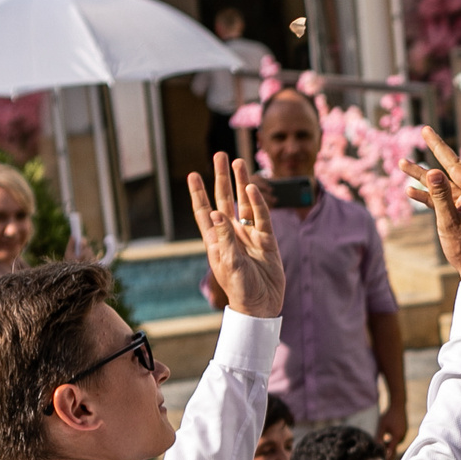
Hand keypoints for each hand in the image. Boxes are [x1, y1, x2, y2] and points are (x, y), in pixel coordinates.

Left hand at [190, 154, 284, 318]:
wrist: (262, 304)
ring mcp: (249, 235)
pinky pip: (262, 217)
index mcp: (216, 240)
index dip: (198, 193)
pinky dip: (258, 202)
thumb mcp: (229, 264)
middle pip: (225, 199)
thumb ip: (224, 238)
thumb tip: (215, 212)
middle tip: (219, 155)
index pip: (204, 211)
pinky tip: (253, 188)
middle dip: (222, 178)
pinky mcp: (267, 240)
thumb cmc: (240, 289)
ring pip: (244, 202)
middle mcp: (231, 233)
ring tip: (239, 162)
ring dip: (241, 183)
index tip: (193, 175)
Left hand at [377, 401, 407, 449]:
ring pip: (396, 442)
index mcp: (396, 437)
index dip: (387, 456)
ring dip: (390, 443)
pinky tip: (387, 435)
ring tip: (382, 442)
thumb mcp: (381, 426)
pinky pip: (398, 437)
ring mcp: (404, 433)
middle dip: (387, 449)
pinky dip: (393, 439)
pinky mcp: (404, 430)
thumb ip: (379, 437)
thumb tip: (376, 446)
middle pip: (394, 447)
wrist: (398, 405)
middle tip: (379, 451)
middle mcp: (402, 436)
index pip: (391, 451)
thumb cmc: (389, 415)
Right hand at [399, 115, 460, 285]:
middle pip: (455, 166)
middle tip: (423, 129)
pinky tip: (409, 191)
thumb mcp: (449, 223)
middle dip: (436, 149)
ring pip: (447, 184)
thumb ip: (439, 197)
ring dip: (424, 176)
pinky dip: (431, 196)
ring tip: (400, 163)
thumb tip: (432, 172)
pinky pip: (448, 200)